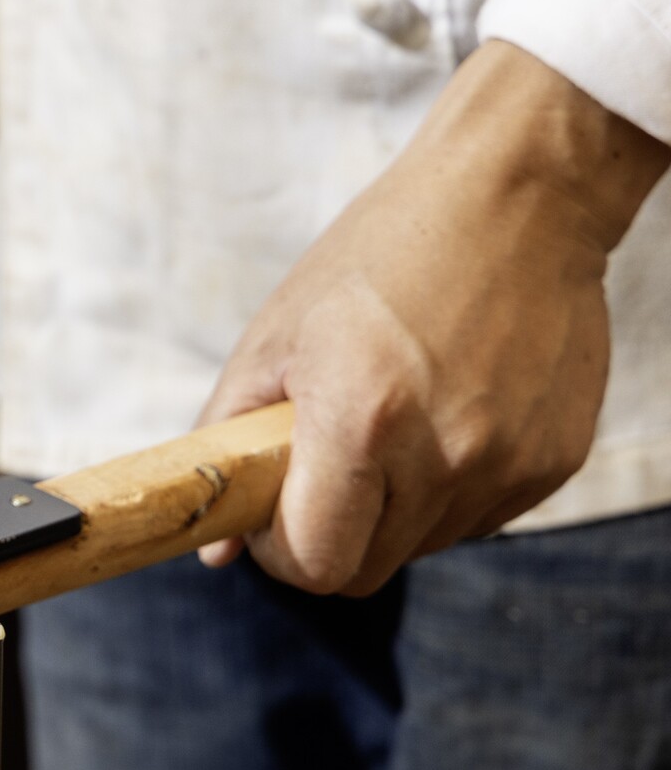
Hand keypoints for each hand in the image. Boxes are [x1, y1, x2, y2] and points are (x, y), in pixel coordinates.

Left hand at [195, 42, 668, 594]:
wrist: (516, 198)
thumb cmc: (380, 257)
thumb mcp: (275, 338)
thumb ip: (231, 446)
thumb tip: (214, 549)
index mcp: (363, 420)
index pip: (315, 564)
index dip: (281, 554)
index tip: (273, 516)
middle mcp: (445, 455)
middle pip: (366, 571)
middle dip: (330, 536)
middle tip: (323, 468)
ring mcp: (508, 464)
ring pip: (421, 547)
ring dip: (391, 510)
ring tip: (391, 423)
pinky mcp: (554, 463)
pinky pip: (478, 517)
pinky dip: (447, 489)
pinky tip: (446, 414)